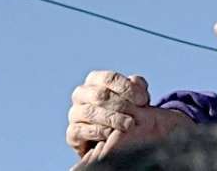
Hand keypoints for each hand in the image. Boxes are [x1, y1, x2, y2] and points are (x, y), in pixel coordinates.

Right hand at [66, 71, 188, 156]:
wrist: (113, 138)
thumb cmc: (125, 110)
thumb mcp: (134, 96)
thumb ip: (137, 86)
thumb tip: (135, 81)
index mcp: (95, 80)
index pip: (109, 78)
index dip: (127, 88)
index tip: (144, 100)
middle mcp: (81, 94)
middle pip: (100, 95)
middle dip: (121, 104)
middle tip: (138, 113)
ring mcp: (75, 113)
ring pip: (91, 112)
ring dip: (112, 119)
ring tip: (129, 125)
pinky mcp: (72, 133)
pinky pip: (82, 130)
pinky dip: (99, 132)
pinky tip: (113, 134)